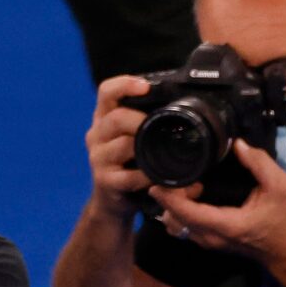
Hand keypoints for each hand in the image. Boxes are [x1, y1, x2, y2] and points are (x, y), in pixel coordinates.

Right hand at [85, 75, 155, 220]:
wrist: (111, 201)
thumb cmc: (128, 164)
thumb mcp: (132, 138)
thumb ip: (147, 121)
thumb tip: (188, 107)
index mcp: (104, 118)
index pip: (107, 92)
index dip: (124, 85)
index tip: (145, 87)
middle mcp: (97, 135)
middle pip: (116, 118)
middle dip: (142, 120)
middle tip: (162, 127)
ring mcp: (98, 159)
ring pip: (125, 145)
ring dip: (147, 148)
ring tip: (164, 152)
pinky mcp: (105, 181)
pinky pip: (131, 176)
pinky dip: (148, 176)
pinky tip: (158, 176)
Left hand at [152, 141, 285, 266]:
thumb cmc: (283, 220)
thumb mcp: (279, 186)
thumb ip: (259, 163)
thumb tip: (237, 144)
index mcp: (225, 225)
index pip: (184, 212)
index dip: (168, 195)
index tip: (164, 177)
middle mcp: (210, 237)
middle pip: (173, 217)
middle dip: (172, 195)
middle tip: (189, 177)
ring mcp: (206, 242)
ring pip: (174, 223)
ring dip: (175, 203)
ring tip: (194, 186)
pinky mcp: (207, 241)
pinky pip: (182, 226)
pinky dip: (181, 210)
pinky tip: (197, 195)